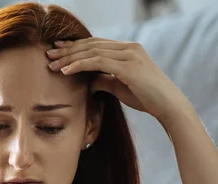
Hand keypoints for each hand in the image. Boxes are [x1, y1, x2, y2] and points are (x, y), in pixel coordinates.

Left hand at [46, 38, 191, 121]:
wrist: (168, 106)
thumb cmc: (147, 98)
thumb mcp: (120, 87)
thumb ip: (105, 81)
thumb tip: (90, 83)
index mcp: (128, 50)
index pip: (96, 44)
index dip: (75, 46)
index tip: (58, 50)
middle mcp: (129, 48)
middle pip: (91, 44)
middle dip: (68, 50)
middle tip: (48, 54)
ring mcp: (129, 54)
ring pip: (92, 51)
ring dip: (69, 57)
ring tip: (52, 64)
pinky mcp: (128, 66)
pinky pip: (97, 62)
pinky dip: (79, 65)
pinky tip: (65, 71)